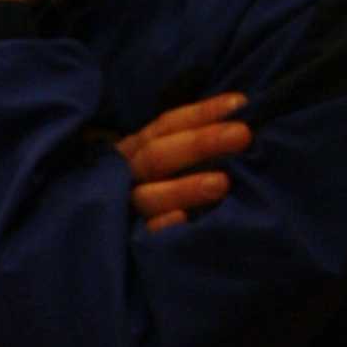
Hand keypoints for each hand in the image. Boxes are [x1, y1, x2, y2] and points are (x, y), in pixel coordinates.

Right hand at [116, 91, 250, 231]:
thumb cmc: (164, 189)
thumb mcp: (169, 160)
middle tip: (242, 135)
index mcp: (136, 150)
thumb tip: (242, 118)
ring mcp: (127, 208)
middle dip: (200, 144)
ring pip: (149, 195)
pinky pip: (146, 233)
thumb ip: (195, 143)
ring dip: (185, 187)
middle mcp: (128, 175)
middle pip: (157, 155)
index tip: (239, 105)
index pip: (167, 126)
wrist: (105, 242)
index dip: (202, 114)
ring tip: (223, 183)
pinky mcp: (132, 239)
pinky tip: (184, 219)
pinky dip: (164, 225)